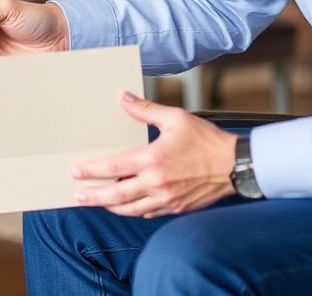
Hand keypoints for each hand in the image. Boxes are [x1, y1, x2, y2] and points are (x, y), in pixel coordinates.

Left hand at [72, 92, 237, 217]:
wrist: (235, 165)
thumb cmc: (207, 141)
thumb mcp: (176, 118)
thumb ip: (146, 110)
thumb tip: (123, 99)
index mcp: (153, 160)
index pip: (113, 167)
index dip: (91, 170)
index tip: (75, 172)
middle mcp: (156, 183)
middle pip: (116, 195)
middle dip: (93, 196)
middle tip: (77, 195)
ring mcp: (166, 199)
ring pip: (130, 209)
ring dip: (110, 206)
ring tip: (97, 202)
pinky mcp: (176, 207)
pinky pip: (148, 213)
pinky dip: (134, 210)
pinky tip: (128, 206)